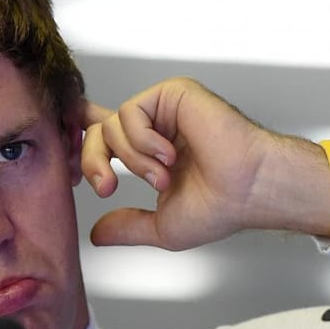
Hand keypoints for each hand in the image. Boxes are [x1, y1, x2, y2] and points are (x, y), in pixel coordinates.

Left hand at [79, 77, 329, 249]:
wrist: (248, 190)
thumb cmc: (220, 207)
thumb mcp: (161, 226)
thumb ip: (127, 227)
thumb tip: (96, 236)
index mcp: (149, 152)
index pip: (103, 136)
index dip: (81, 147)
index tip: (81, 178)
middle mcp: (154, 127)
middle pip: (96, 130)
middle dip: (93, 162)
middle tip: (105, 188)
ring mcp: (163, 109)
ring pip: (112, 125)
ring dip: (133, 160)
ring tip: (164, 177)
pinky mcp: (172, 93)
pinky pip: (131, 113)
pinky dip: (144, 141)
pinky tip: (170, 156)